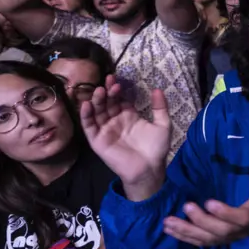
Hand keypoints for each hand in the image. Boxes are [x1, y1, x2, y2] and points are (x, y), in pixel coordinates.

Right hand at [80, 77, 170, 191]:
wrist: (149, 169)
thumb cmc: (156, 148)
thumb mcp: (163, 125)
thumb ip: (160, 108)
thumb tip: (157, 89)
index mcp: (129, 115)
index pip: (119, 98)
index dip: (118, 89)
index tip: (117, 79)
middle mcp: (115, 120)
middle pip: (107, 102)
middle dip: (108, 91)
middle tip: (110, 81)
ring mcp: (105, 130)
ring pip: (97, 112)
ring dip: (97, 100)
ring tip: (100, 90)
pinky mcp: (97, 140)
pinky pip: (89, 127)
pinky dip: (86, 116)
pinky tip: (87, 105)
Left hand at [162, 150, 248, 245]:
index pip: (241, 217)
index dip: (225, 213)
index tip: (209, 202)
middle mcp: (243, 229)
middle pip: (221, 231)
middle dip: (202, 221)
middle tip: (186, 206)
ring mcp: (231, 236)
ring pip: (208, 239)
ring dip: (187, 231)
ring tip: (168, 222)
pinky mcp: (221, 239)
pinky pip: (202, 242)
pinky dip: (185, 237)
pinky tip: (170, 230)